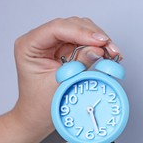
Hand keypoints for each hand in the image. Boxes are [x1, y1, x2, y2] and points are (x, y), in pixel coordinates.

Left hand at [12, 17, 121, 139]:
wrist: (38, 117)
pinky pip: (86, 40)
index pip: (57, 28)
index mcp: (29, 45)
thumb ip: (79, 64)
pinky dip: (99, 46)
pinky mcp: (67, 48)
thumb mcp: (60, 84)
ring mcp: (55, 43)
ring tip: (112, 53)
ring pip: (82, 29)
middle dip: (94, 35)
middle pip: (72, 25)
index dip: (81, 32)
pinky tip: (108, 54)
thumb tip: (98, 49)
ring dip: (99, 39)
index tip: (101, 41)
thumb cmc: (40, 104)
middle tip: (111, 49)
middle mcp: (41, 40)